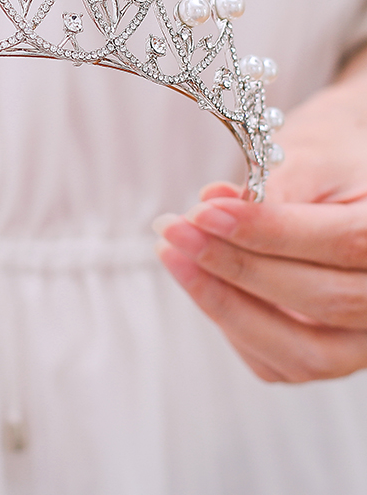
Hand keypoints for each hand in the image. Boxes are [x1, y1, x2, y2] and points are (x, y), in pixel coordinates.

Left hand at [154, 63, 366, 381]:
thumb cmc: (328, 164)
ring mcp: (364, 339)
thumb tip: (212, 205)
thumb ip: (269, 185)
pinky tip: (196, 280)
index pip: (345, 242)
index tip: (203, 213)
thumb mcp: (308, 158)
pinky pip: (276, 362)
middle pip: (324, 299)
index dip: (270, 232)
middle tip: (174, 230)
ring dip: (225, 304)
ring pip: (303, 350)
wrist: (341, 183)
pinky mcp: (327, 356)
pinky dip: (230, 324)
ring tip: (172, 254)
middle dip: (236, 267)